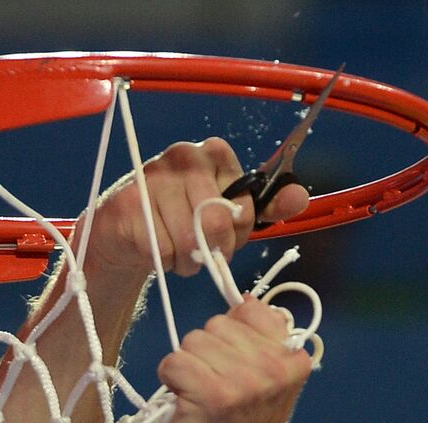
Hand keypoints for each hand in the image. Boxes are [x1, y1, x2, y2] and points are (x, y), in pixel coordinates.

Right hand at [76, 138, 308, 278]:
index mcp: (214, 153)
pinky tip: (156, 251)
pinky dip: (164, 264)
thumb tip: (300, 197)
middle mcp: (184, 156)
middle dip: (214, 250)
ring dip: (188, 263)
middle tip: (200, 249)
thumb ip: (266, 207)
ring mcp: (153, 177)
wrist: (127, 234)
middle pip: (217, 224)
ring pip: (190, 243)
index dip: (238, 231)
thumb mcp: (230, 215)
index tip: (224, 232)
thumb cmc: (183, 221)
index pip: (244, 206)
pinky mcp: (129, 205)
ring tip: (177, 252)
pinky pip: (163, 253)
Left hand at [158, 296, 315, 422]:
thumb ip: (262, 339)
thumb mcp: (270, 380)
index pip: (250, 311)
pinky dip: (171, 381)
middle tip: (219, 389)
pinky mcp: (212, 394)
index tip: (237, 366)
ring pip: (192, 341)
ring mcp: (244, 380)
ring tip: (204, 397)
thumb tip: (245, 300)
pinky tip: (188, 402)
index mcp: (293, 358)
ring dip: (188, 367)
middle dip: (208, 352)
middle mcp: (273, 366)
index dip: (233, 336)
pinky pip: (173, 362)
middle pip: (216, 325)